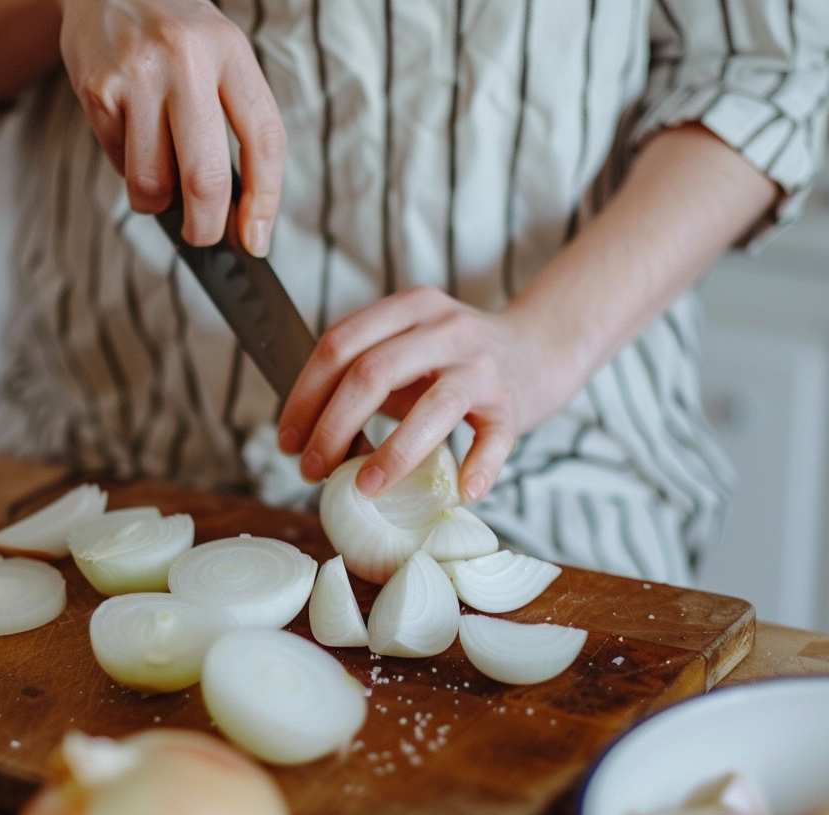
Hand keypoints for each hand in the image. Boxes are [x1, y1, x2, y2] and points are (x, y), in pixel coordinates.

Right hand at [57, 0, 284, 253]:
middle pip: (206, 178)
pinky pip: (118, 162)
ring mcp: (136, 75)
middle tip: (204, 238)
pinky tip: (132, 137)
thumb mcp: (221, 55)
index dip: (264, 201)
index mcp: (230, 50)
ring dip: (159, 201)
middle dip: (207, 226)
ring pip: (153, 182)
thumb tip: (237, 214)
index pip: (264, 141)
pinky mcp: (96, 90)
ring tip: (162, 180)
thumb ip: (234, 121)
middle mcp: (185, 60)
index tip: (256, 240)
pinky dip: (129, 169)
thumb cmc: (177, 32)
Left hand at [277, 287, 570, 502]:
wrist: (540, 348)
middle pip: (373, 372)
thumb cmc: (456, 360)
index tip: (288, 440)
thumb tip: (312, 438)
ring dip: (392, 453)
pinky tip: (460, 493)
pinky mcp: (514, 403)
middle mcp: (446, 329)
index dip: (305, 395)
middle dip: (331, 427)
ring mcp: (482, 365)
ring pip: (432, 407)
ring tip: (364, 487)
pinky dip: (478, 468)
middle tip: (312, 470)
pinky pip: (494, 439)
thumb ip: (367, 379)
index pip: (340, 344)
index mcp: (410, 309)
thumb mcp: (408, 349)